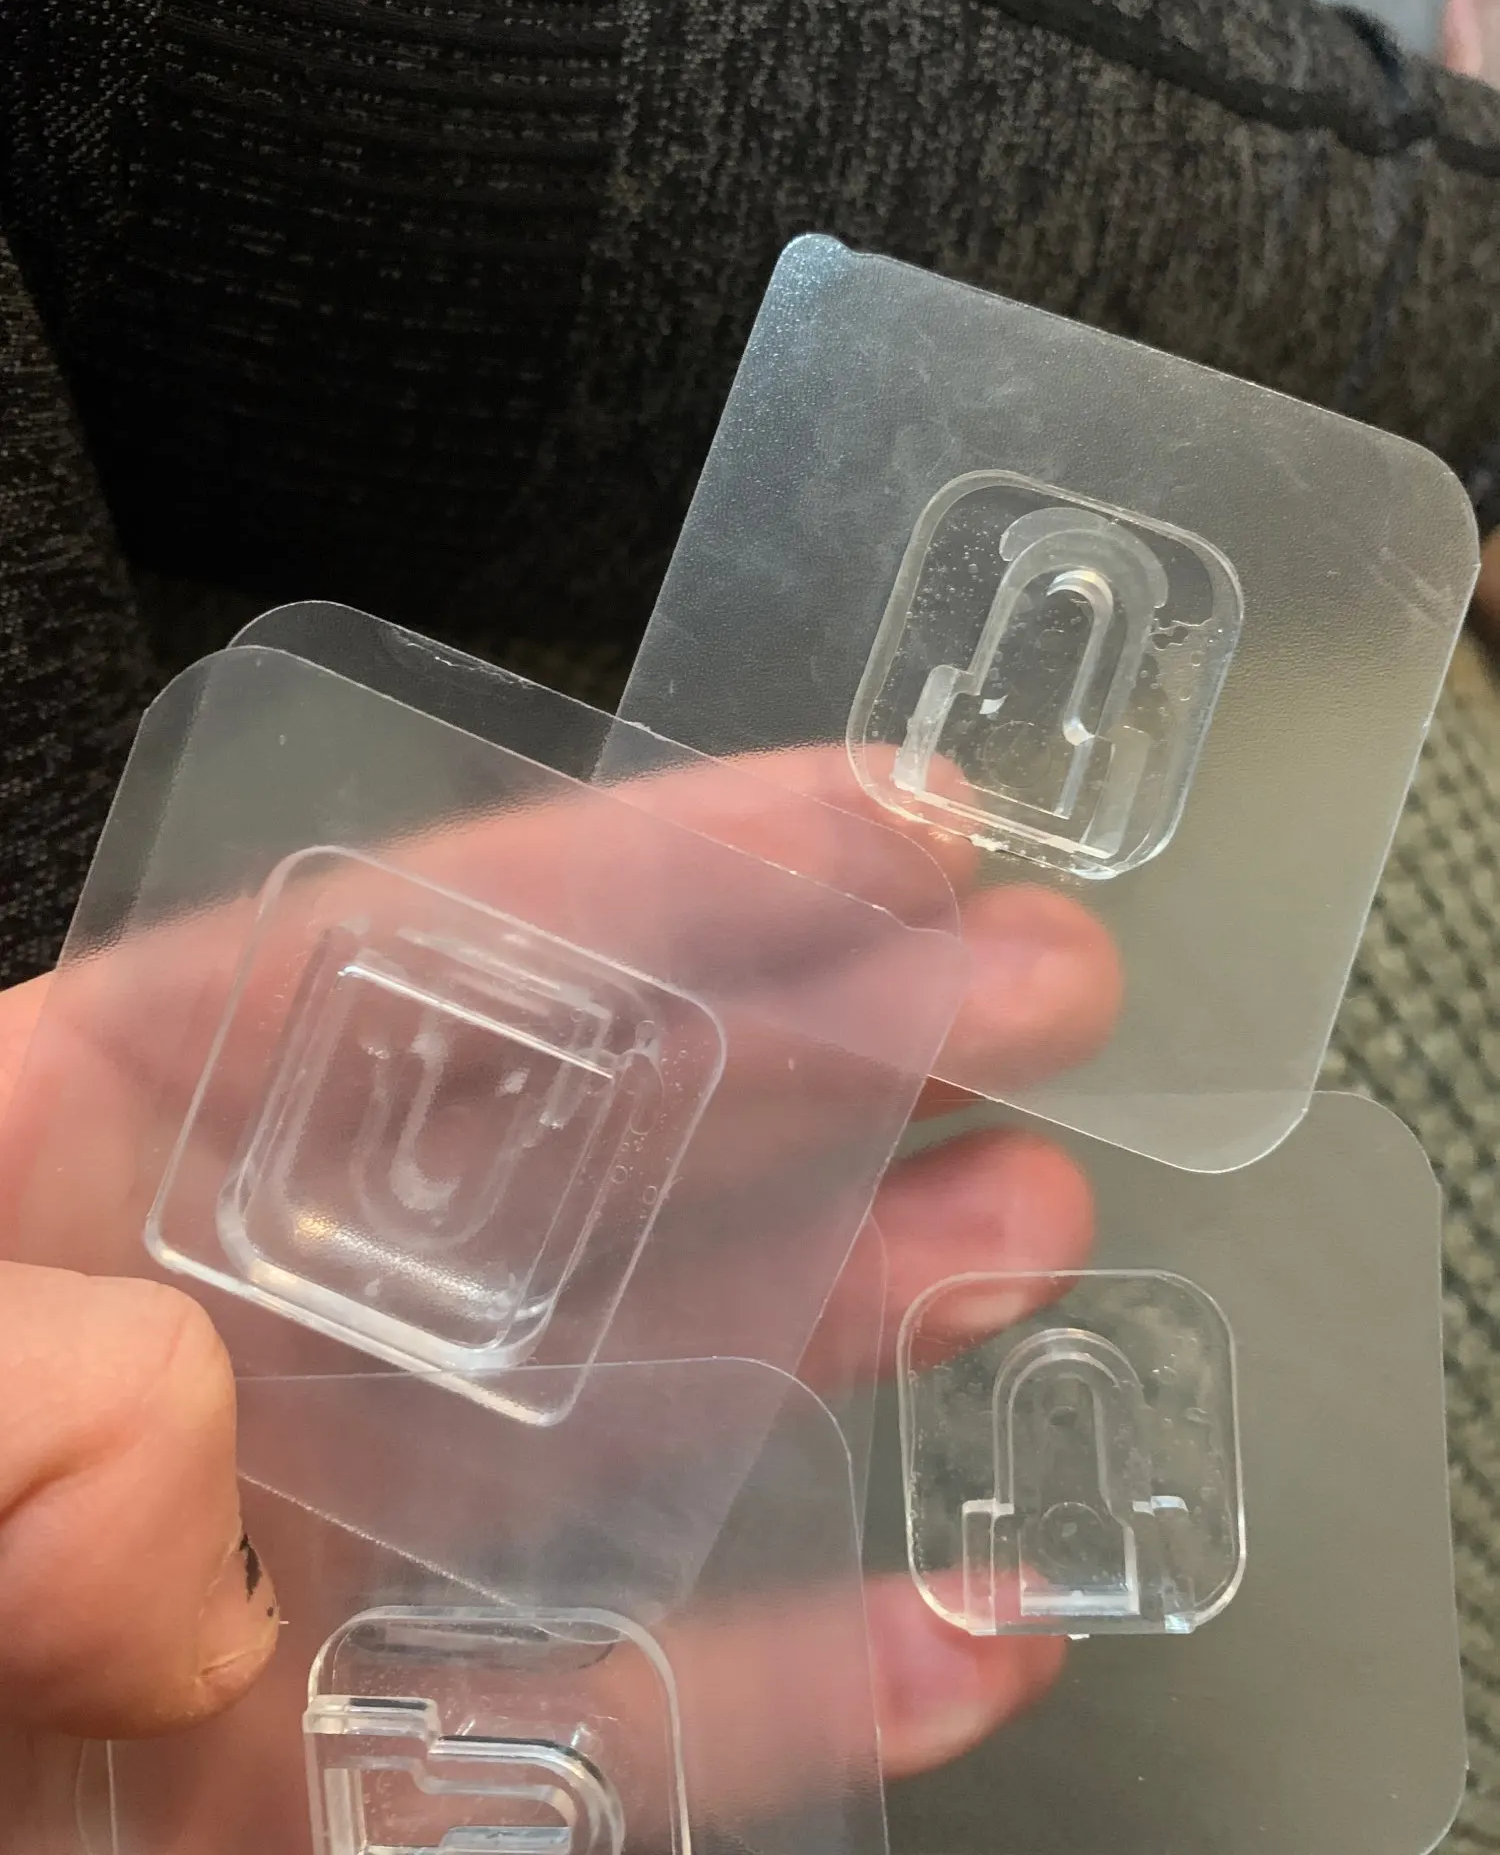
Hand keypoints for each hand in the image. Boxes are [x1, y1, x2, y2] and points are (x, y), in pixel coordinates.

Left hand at [0, 744, 1119, 1848]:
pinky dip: (787, 1690)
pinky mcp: (318, 1795)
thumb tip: (211, 1522)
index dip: (661, 874)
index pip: (403, 972)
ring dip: (838, 1324)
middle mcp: (209, 1342)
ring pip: (611, 1424)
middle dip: (812, 1054)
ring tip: (1022, 1230)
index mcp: (58, 1168)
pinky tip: (962, 1619)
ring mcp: (281, 1570)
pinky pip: (584, 1741)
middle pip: (559, 1156)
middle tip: (1030, 981)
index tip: (880, 820)